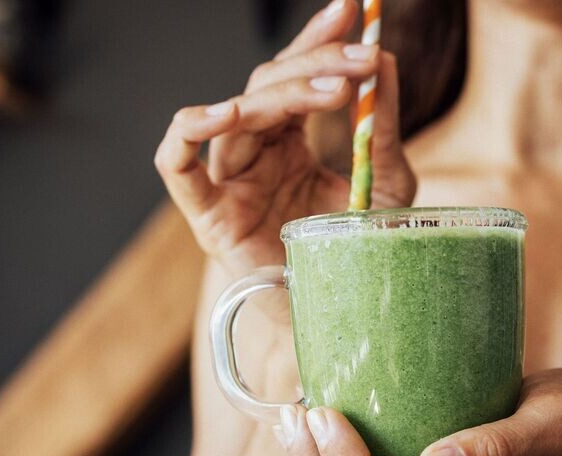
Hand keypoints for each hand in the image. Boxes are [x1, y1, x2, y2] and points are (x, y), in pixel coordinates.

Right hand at [154, 0, 415, 273]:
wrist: (339, 319)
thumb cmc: (356, 257)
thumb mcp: (384, 186)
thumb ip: (379, 131)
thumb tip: (386, 64)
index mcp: (288, 143)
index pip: (296, 76)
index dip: (318, 39)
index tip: (353, 9)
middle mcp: (253, 154)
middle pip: (268, 85)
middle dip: (317, 63)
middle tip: (362, 58)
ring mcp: (227, 180)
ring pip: (239, 113)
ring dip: (285, 94)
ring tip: (335, 89)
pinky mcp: (206, 214)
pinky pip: (175, 164)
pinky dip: (189, 132)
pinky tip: (223, 112)